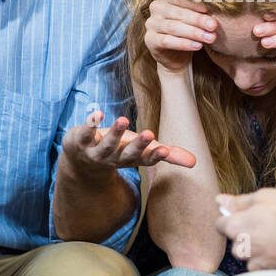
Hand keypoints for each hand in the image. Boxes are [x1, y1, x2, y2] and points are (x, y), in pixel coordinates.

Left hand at [62, 108, 196, 175]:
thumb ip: (167, 154)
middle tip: (149, 134)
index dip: (155, 155)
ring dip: (115, 133)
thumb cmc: (119, 151)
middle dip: (138, 145)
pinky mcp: (81, 141)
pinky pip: (85, 133)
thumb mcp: (143, 152)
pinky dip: (91, 123)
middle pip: (127, 153)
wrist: (81, 161)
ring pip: (107, 144)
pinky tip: (96, 113)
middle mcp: (115, 158)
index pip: (146, 160)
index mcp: (132, 160)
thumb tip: (194, 162)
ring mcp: (96, 151)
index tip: (165, 150)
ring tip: (123, 119)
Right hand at [145, 0, 217, 72]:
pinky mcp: (150, 40)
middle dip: (198, 20)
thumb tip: (218, 3)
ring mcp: (151, 24)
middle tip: (213, 25)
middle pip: (178, 13)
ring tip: (210, 37)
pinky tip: (198, 46)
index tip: (210, 9)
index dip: (195, 3)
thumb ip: (202, 9)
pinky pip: (167, 41)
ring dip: (194, 32)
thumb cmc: (188, 31)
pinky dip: (184, 44)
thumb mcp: (195, 18)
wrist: (176, 56)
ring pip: (173, 27)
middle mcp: (156, 8)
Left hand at [215, 187, 275, 270]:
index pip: (220, 223)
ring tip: (273, 237)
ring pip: (245, 253)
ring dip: (254, 247)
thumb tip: (220, 200)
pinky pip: (257, 264)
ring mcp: (252, 260)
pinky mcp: (265, 270)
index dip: (232, 218)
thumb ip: (239, 201)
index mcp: (235, 226)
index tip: (245, 215)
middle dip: (244, 233)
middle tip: (264, 224)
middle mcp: (239, 246)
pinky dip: (264, 258)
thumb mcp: (264, 197)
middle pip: (234, 239)